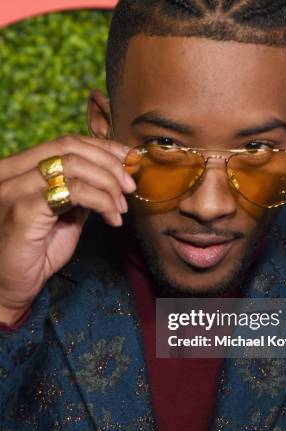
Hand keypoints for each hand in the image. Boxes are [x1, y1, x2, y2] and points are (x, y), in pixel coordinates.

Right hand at [0, 134, 138, 320]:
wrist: (8, 288)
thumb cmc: (33, 254)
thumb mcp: (62, 215)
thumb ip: (79, 192)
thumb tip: (113, 176)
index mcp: (18, 169)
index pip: (65, 142)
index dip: (103, 147)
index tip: (129, 159)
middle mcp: (10, 173)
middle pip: (70, 147)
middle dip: (110, 163)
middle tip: (129, 186)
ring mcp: (14, 189)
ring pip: (74, 166)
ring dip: (108, 184)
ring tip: (121, 208)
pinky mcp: (23, 210)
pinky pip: (74, 192)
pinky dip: (102, 202)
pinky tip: (111, 219)